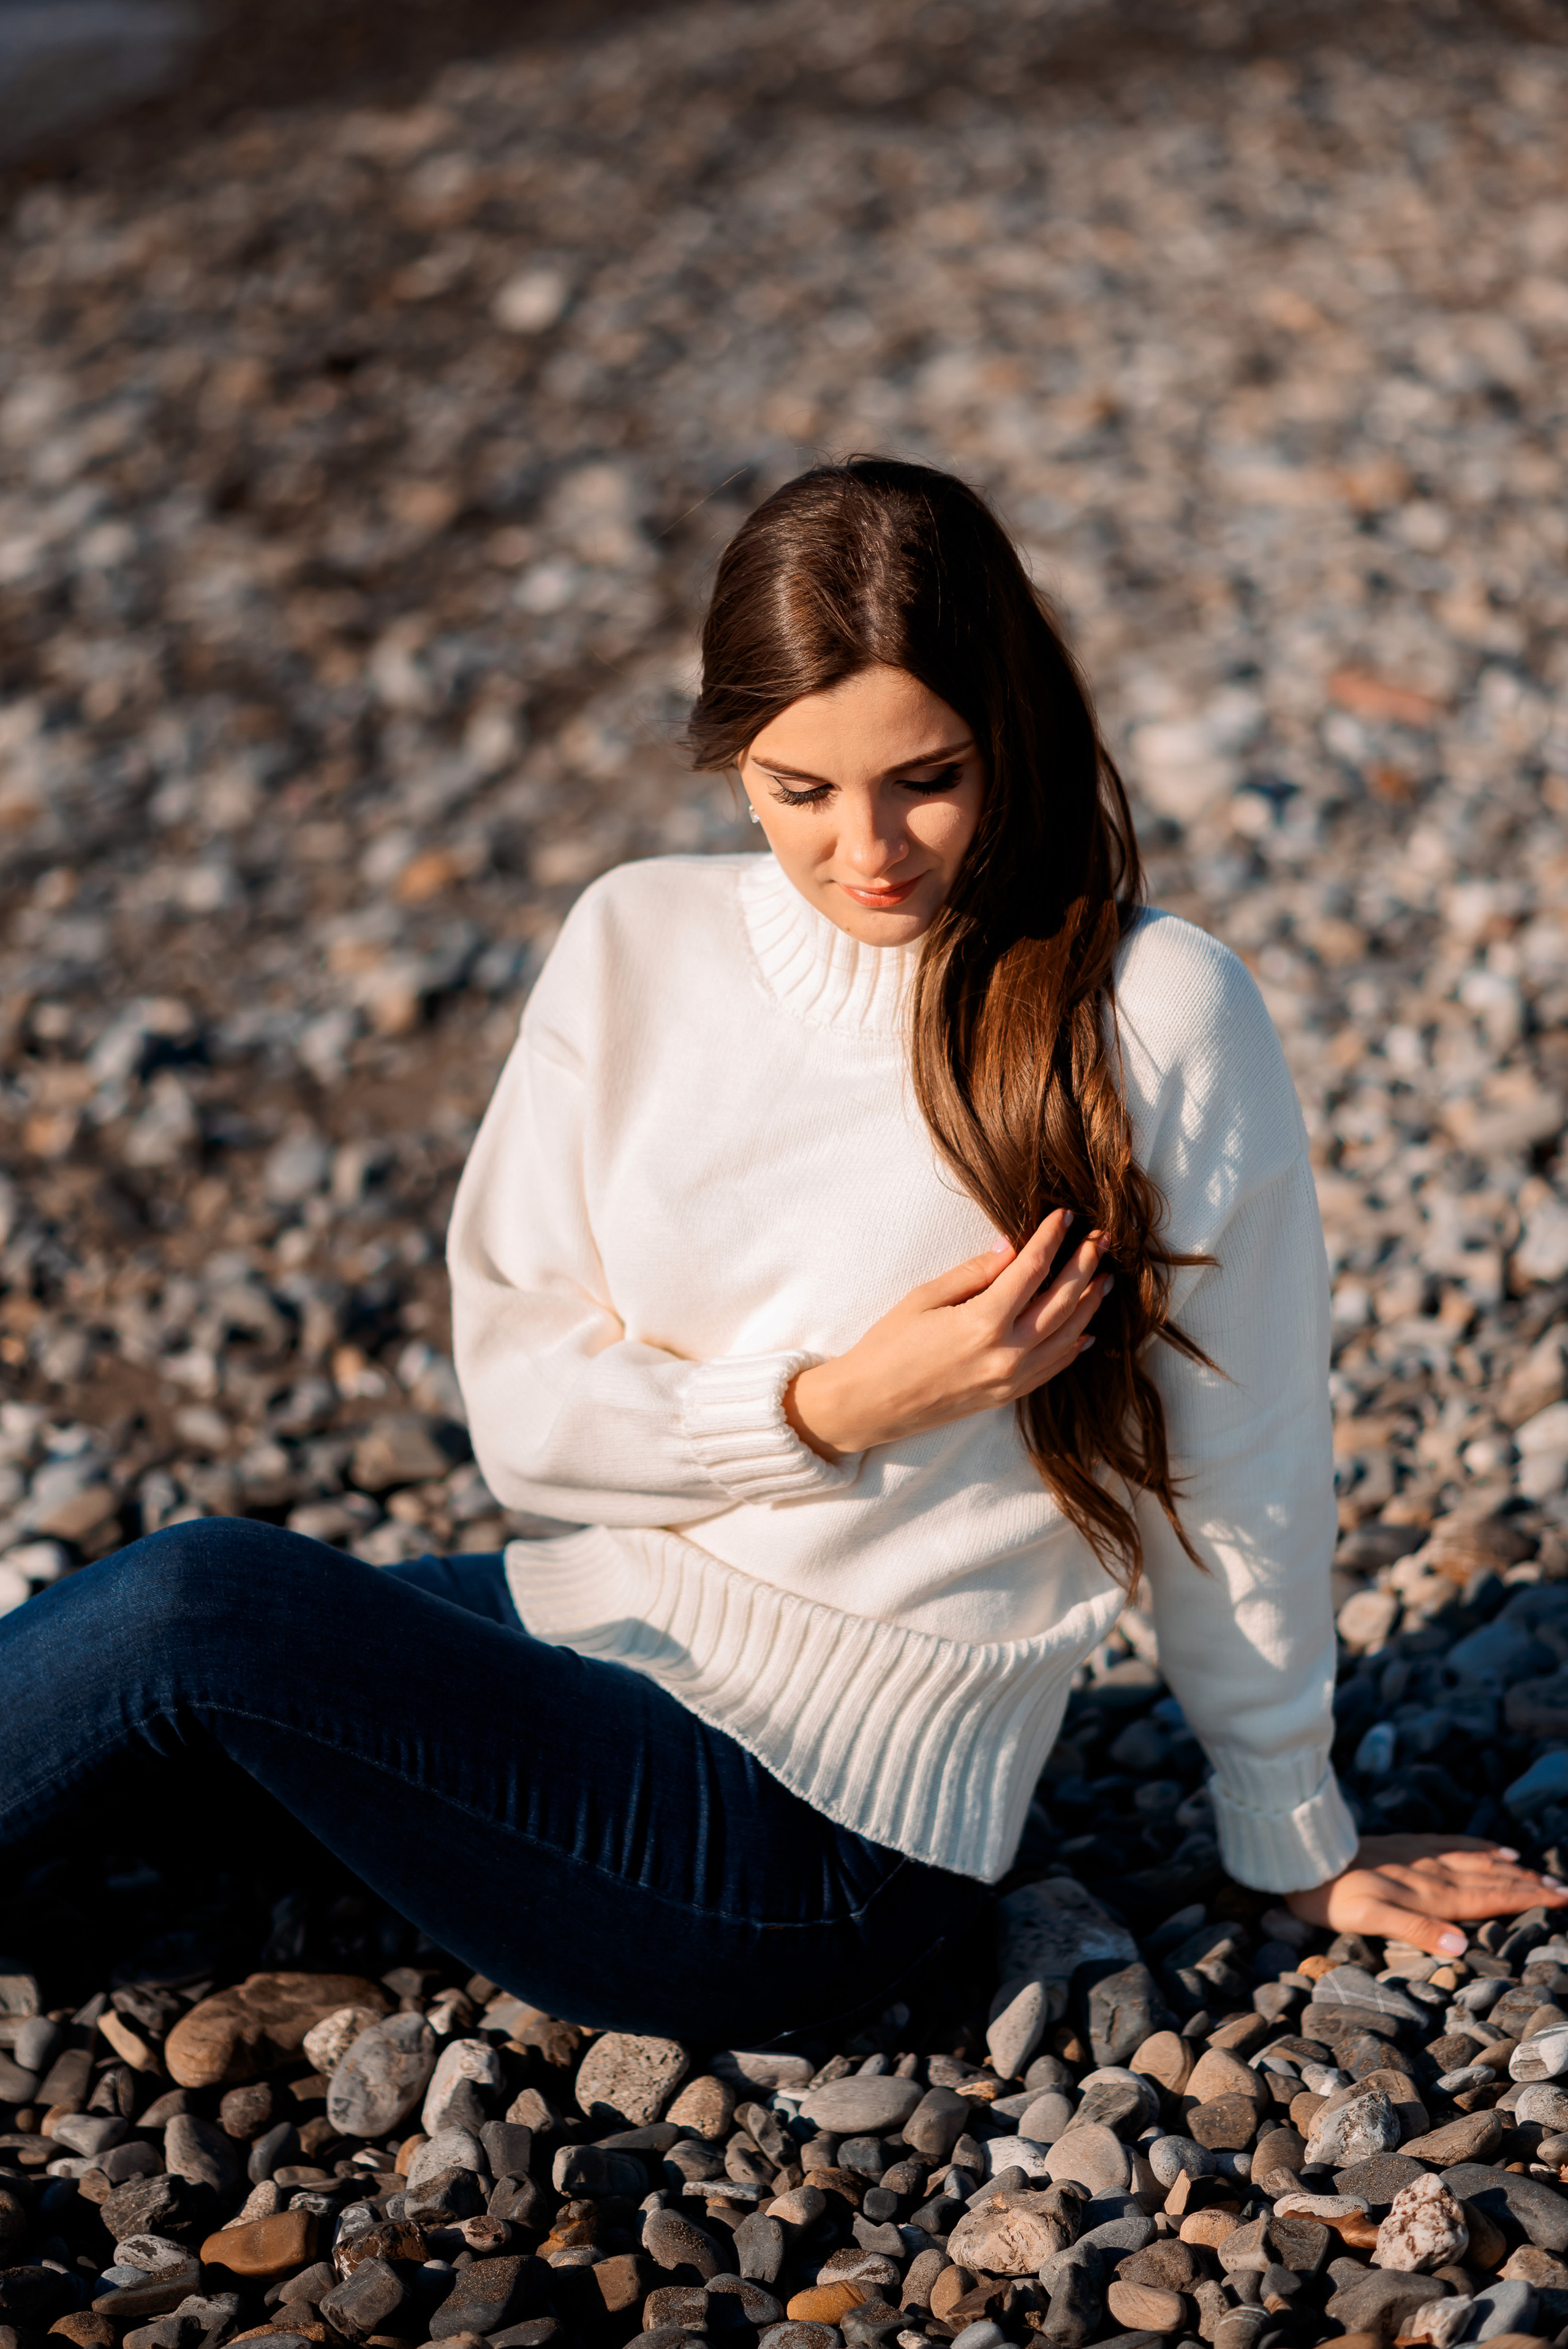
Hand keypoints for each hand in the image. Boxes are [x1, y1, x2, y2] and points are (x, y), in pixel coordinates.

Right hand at [784, 1209, 1111, 1460]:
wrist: (869, 1405)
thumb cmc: (888, 1347)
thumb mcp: (925, 1297)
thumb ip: (975, 1273)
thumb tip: (1012, 1246)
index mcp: (983, 1322)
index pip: (1032, 1269)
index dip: (1052, 1238)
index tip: (1064, 1215)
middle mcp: (1007, 1353)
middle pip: (1062, 1301)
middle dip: (1084, 1265)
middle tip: (1100, 1239)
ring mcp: (1011, 1379)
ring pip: (1068, 1336)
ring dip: (1089, 1303)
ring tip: (1103, 1276)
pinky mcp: (1008, 1396)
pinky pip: (1054, 1367)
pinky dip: (1074, 1344)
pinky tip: (1085, 1328)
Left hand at [1285, 1834, 1567, 1957]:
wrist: (1302, 1858)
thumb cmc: (1331, 1896)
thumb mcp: (1369, 1918)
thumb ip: (1415, 1929)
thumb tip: (1462, 1944)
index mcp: (1429, 1895)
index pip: (1488, 1898)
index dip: (1525, 1899)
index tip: (1562, 1899)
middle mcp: (1431, 1874)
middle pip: (1489, 1880)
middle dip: (1529, 1886)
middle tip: (1565, 1890)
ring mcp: (1419, 1858)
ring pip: (1476, 1862)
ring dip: (1509, 1870)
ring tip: (1539, 1872)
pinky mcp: (1406, 1847)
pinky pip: (1453, 1845)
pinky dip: (1478, 1848)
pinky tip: (1492, 1849)